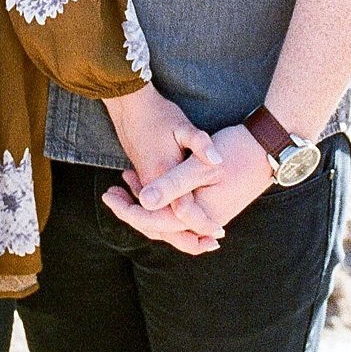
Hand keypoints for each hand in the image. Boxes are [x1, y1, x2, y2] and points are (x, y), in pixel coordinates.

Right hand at [102, 86, 224, 252]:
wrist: (131, 106)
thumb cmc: (160, 115)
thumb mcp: (184, 127)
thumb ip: (200, 144)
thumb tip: (217, 160)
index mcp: (163, 177)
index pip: (183, 213)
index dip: (202, 225)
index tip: (220, 233)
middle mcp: (151, 187)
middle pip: (165, 226)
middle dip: (188, 240)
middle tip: (211, 244)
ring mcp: (146, 184)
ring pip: (156, 221)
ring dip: (176, 232)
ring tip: (201, 239)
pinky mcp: (144, 180)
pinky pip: (153, 210)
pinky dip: (166, 221)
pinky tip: (183, 218)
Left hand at [125, 123, 274, 231]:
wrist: (269, 146)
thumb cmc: (236, 152)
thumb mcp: (199, 166)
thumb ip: (171, 185)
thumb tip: (143, 203)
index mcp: (198, 216)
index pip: (155, 224)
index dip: (128, 211)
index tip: (109, 196)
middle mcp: (203, 220)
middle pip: (160, 226)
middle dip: (133, 211)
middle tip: (111, 193)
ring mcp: (209, 213)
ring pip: (169, 217)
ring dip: (146, 204)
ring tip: (125, 182)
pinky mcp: (212, 202)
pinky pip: (179, 209)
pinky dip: (161, 198)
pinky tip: (147, 180)